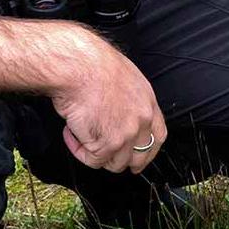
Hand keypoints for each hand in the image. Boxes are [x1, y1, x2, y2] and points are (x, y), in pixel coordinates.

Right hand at [48, 29, 166, 173]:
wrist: (78, 66)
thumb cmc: (92, 64)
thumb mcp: (124, 78)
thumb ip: (128, 101)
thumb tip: (118, 114)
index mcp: (147, 102)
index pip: (158, 137)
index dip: (147, 152)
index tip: (138, 160)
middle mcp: (142, 120)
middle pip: (139, 157)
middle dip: (122, 161)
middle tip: (105, 157)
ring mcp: (126, 135)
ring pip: (115, 163)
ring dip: (96, 154)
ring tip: (80, 134)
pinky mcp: (107, 144)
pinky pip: (92, 159)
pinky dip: (78, 149)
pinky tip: (70, 132)